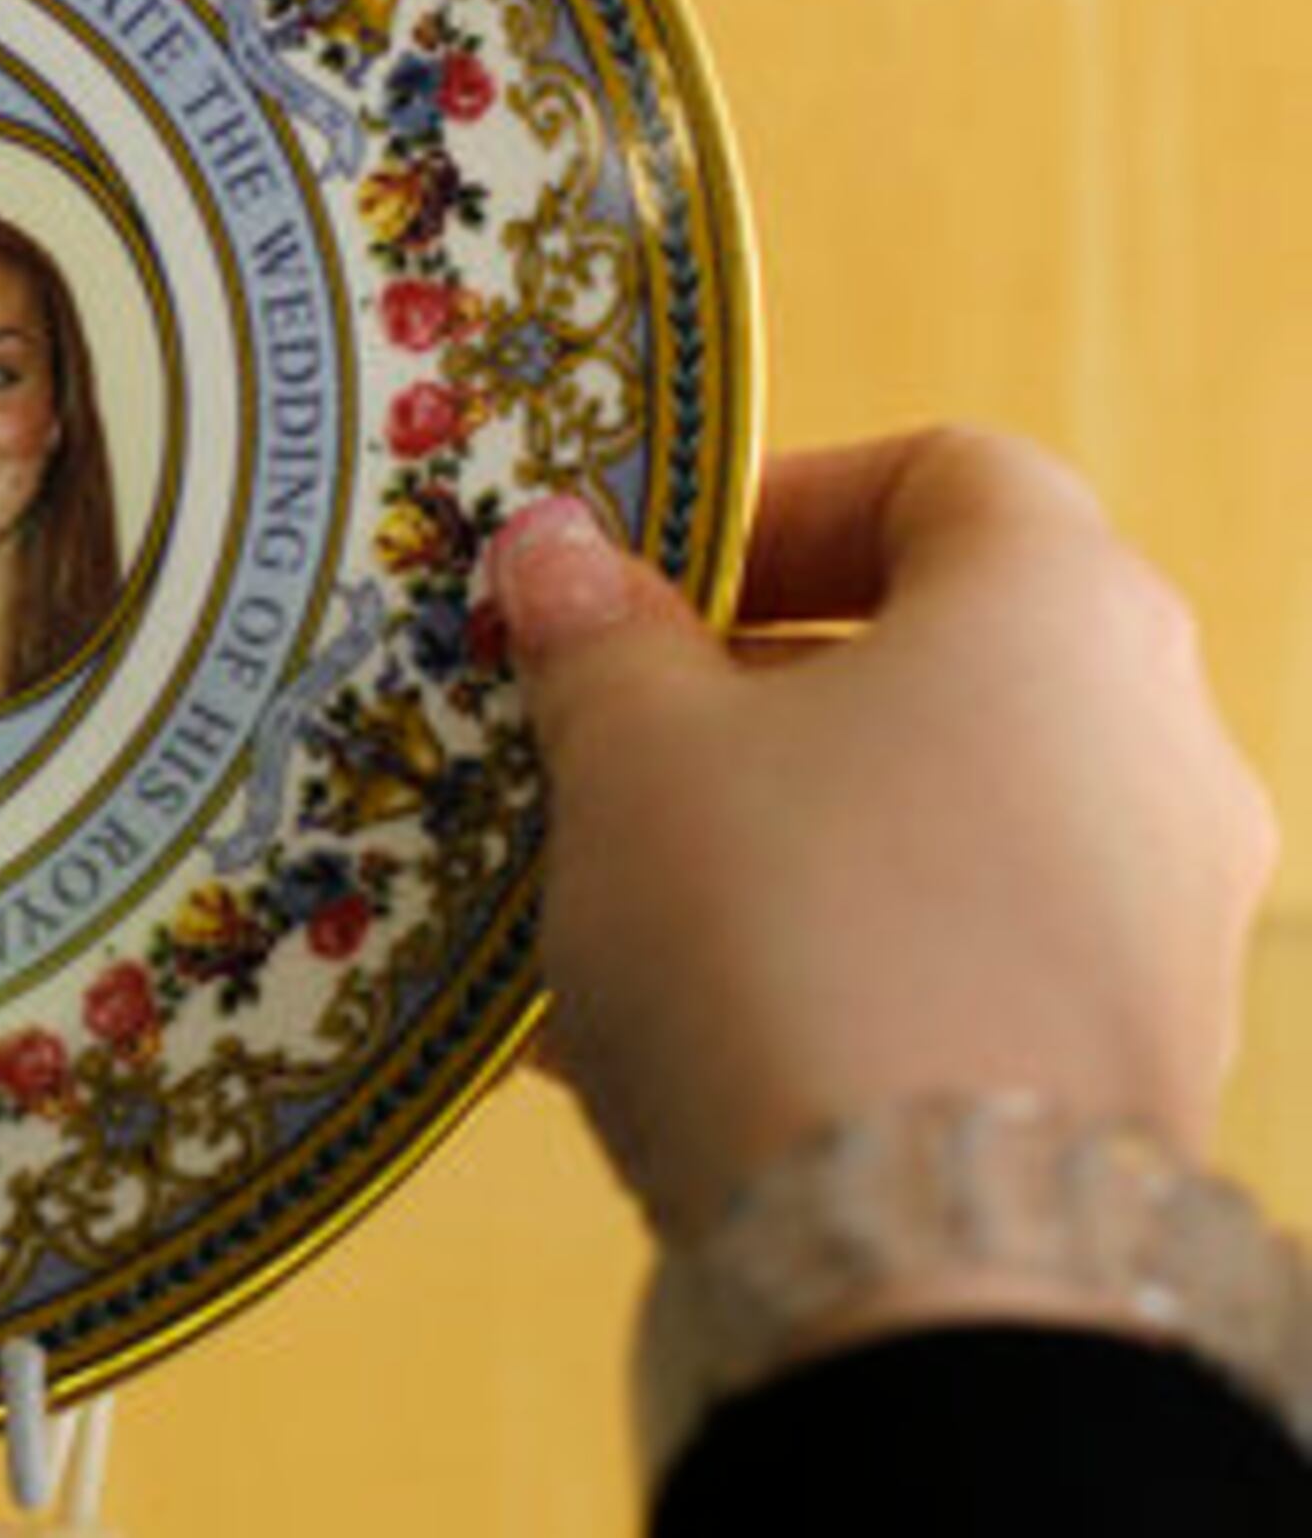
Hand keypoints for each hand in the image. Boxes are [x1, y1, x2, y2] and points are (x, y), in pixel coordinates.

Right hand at [500, 428, 1273, 1247]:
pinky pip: (957, 955)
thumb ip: (597, 635)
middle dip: (751, 689)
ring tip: (600, 898)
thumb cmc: (785, 934)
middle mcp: (1158, 740)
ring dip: (775, 832)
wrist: (927, 1257)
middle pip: (943, 658)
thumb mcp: (632, 751)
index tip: (646, 578)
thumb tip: (563, 550)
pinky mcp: (1133, 1057)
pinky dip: (827, 956)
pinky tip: (660, 1030)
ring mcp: (1168, 912)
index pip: (945, 474)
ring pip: (939, 820)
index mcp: (1062, 609)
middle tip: (599, 735)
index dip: (781, 502)